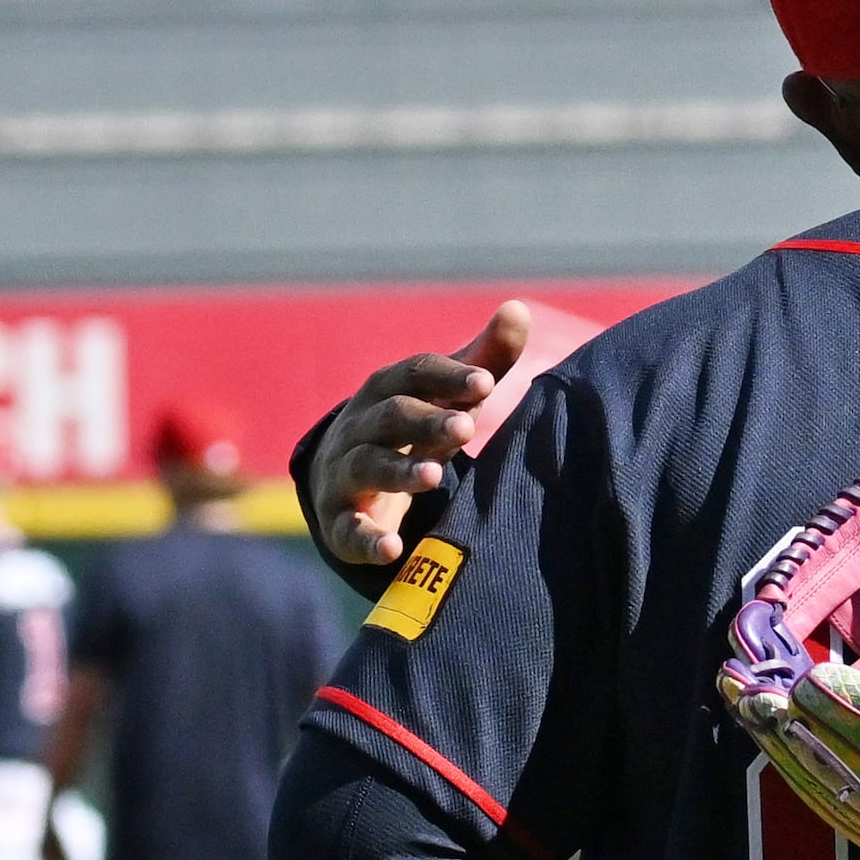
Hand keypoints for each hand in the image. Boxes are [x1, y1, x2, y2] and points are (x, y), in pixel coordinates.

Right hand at [312, 303, 531, 568]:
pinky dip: (367, 539)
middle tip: (466, 427)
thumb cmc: (409, 429)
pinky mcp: (340, 523)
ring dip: (397, 471)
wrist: (345, 480)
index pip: (414, 374)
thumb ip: (482, 359)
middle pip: (390, 417)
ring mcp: (345, 474)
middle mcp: (360, 427)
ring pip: (366, 467)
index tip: (486, 382)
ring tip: (433, 477)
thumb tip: (520, 309)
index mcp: (387, 390)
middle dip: (425, 421)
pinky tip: (392, 550)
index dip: (448, 376)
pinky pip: (349, 530)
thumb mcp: (443, 397)